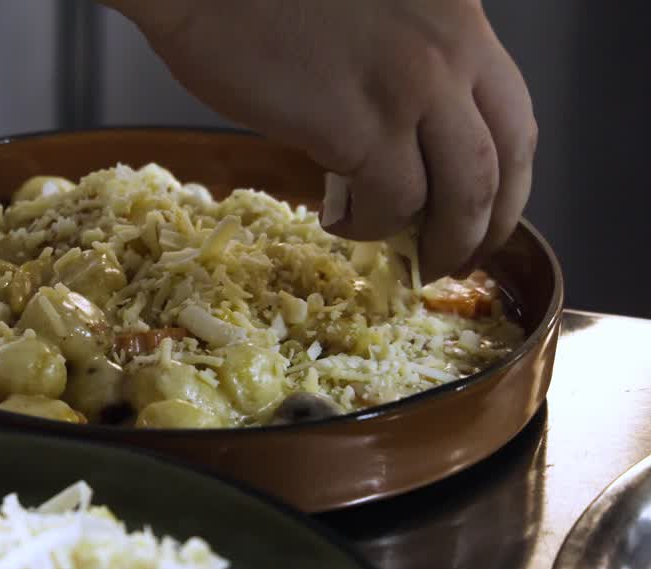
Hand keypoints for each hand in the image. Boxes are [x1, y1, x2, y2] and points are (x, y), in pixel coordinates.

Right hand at [104, 0, 536, 282]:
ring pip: (461, 194)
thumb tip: (392, 133)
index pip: (513, 113)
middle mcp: (450, 50)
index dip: (507, 179)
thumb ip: (401, 58)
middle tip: (458, 257)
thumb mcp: (368, 9)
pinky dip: (371, 227)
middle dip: (488, 224)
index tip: (485, 213)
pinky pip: (391, 203)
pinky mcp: (357, 125)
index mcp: (457, 17)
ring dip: (442, 242)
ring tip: (408, 260)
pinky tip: (340, 221)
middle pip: (503, 160)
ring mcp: (408, 88)